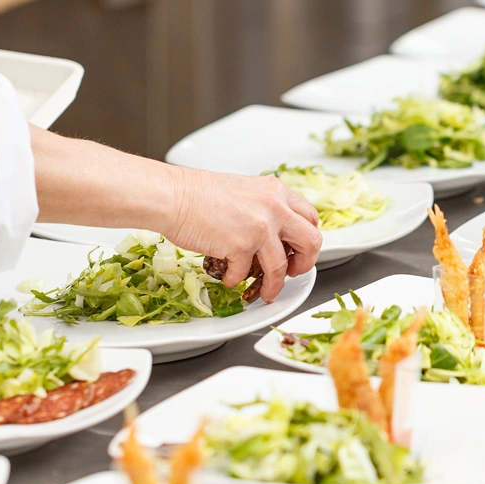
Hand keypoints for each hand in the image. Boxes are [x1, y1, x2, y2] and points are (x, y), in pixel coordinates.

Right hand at [163, 168, 321, 301]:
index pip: (310, 217)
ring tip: (266, 292)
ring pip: (282, 267)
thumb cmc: (198, 193)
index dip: (306, 238)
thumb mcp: (244, 190)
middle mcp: (274, 208)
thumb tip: (273, 232)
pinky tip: (230, 278)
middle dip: (305, 263)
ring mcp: (260, 228)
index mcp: (276, 191)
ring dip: (274, 285)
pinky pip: (246, 273)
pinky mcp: (241, 246)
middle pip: (311, 242)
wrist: (173, 196)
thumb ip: (265, 208)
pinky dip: (237, 279)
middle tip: (293, 272)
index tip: (299, 250)